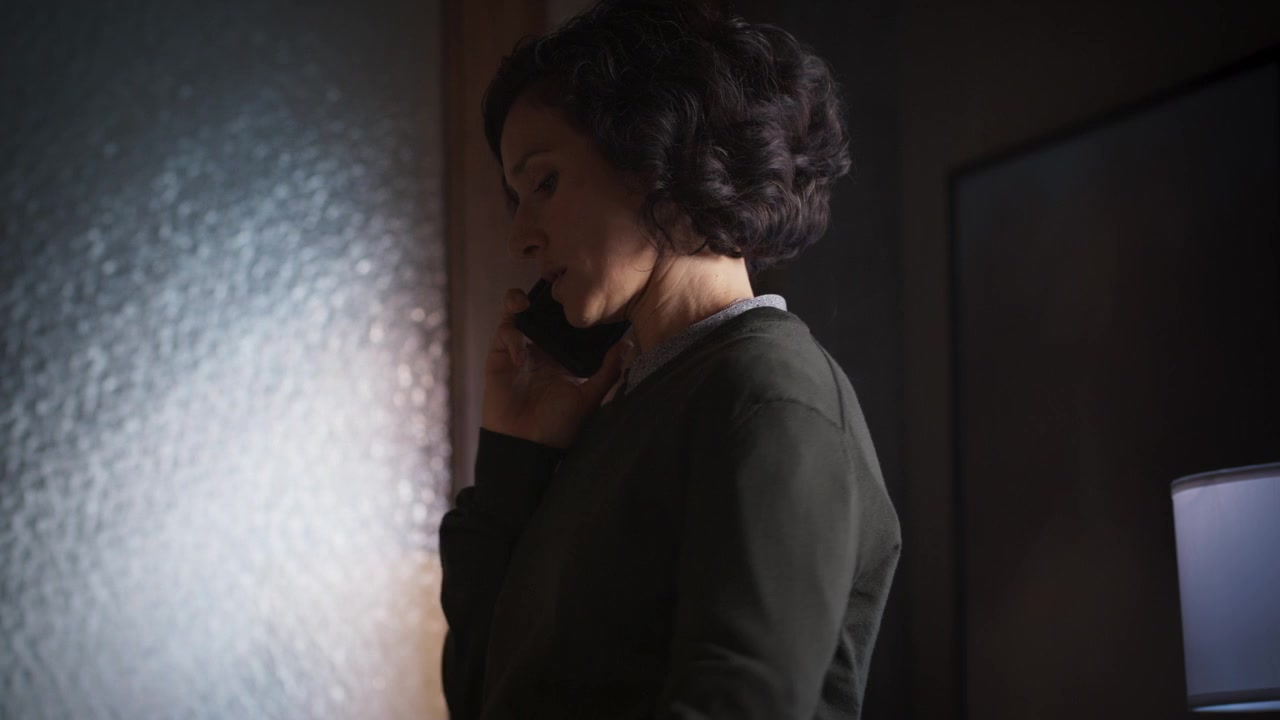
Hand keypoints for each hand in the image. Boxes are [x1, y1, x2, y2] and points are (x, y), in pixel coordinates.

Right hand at [480, 288, 633, 448]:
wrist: (525, 447)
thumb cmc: (558, 426)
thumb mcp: (589, 398)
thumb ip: (608, 372)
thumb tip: (628, 345)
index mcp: (562, 355)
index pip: (565, 322)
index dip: (568, 305)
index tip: (577, 291)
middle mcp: (540, 349)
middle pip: (540, 311)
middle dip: (542, 296)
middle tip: (548, 286)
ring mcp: (518, 351)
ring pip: (516, 314)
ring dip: (517, 303)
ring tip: (522, 303)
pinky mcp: (498, 358)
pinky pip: (503, 335)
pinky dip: (511, 338)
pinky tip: (519, 357)